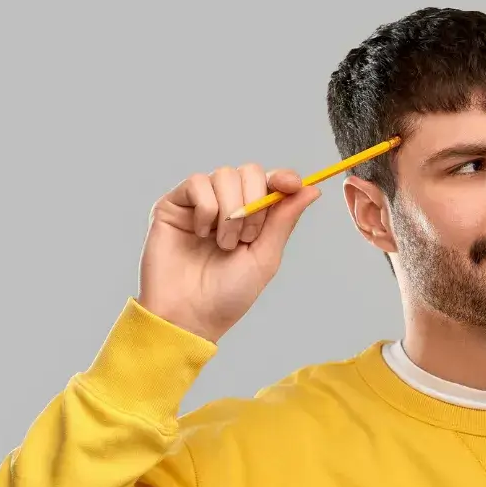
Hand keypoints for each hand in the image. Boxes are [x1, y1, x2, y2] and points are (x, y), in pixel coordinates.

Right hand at [137, 164, 320, 342]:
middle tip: (246, 239)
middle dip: (254, 203)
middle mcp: (226, 205)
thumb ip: (284, 220)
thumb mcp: (265, 257)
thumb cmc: (228, 294)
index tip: (290, 184)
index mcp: (252, 218)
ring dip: (230, 212)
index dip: (283, 178)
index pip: (270, 182)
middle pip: (249, 172)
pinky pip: (197, 183)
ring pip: (224, 175)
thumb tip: (311, 189)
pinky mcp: (174, 204)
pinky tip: (201, 234)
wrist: (190, 314)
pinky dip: (206, 209)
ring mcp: (199, 203)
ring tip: (223, 244)